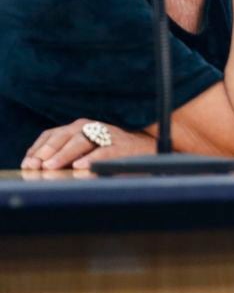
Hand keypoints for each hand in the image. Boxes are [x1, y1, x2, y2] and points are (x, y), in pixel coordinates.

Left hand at [21, 119, 155, 170]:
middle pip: (65, 136)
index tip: (28, 163)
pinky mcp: (122, 146)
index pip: (53, 134)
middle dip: (49, 151)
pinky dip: (92, 158)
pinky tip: (81, 166)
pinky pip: (105, 151)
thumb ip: (64, 153)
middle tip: (38, 165)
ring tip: (52, 166)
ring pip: (82, 141)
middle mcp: (91, 126)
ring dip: (65, 154)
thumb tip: (37, 165)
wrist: (145, 147)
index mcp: (79, 126)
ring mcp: (107, 135)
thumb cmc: (109, 150)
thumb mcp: (84, 147)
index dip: (39, 148)